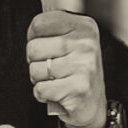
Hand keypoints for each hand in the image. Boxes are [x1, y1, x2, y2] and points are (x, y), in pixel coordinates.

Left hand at [27, 9, 107, 127]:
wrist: (93, 104)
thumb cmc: (77, 72)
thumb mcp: (72, 43)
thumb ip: (53, 31)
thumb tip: (33, 30)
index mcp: (84, 27)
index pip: (39, 23)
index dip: (33, 38)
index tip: (43, 47)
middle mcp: (86, 44)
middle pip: (33, 48)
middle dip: (35, 62)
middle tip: (50, 68)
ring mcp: (83, 66)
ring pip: (35, 70)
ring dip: (39, 80)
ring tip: (55, 80)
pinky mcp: (78, 89)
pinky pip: (41, 89)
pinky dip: (43, 95)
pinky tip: (57, 93)